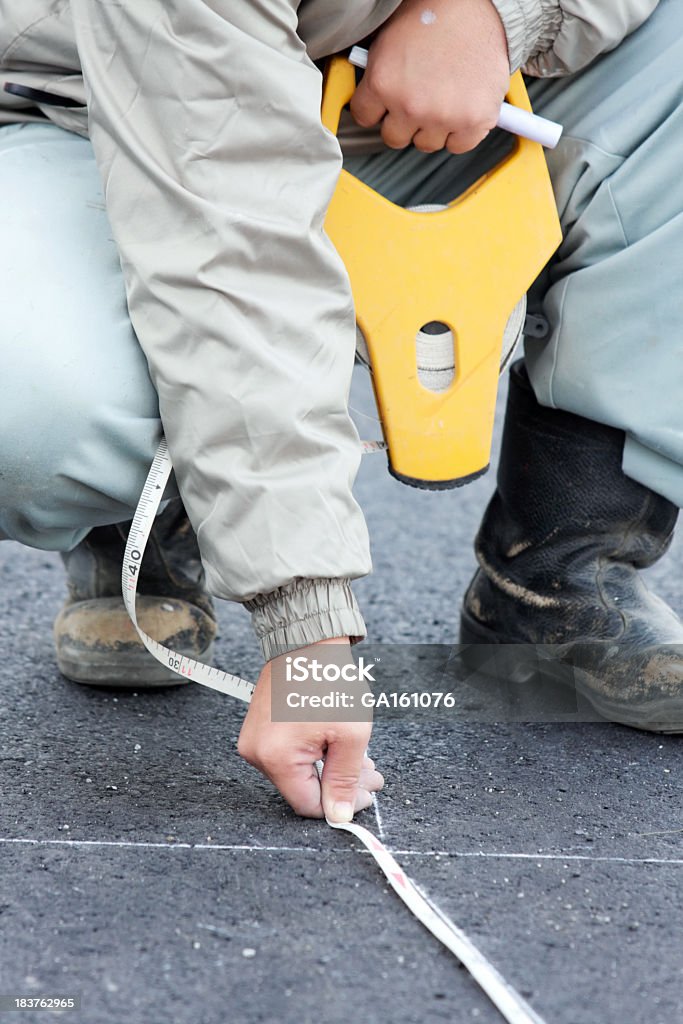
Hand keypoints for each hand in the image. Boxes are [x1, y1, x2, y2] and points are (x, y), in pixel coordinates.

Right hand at [237, 638, 383, 820]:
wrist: (307, 641)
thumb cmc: (328, 679)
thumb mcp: (350, 735)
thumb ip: (344, 780)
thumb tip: (338, 815)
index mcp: (276, 758)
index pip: (309, 805)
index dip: (342, 802)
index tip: (366, 791)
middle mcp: (257, 753)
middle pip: (303, 789)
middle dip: (341, 782)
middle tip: (370, 772)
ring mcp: (254, 741)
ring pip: (299, 773)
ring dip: (330, 767)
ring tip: (358, 754)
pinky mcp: (258, 730)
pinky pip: (289, 756)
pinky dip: (315, 754)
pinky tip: (336, 742)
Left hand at [350, 0, 508, 153]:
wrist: (478, 3)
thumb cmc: (435, 13)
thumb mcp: (390, 40)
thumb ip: (379, 75)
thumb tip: (374, 99)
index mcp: (383, 82)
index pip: (364, 117)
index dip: (376, 108)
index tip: (385, 104)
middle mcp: (410, 104)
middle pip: (394, 138)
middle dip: (403, 121)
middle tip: (418, 98)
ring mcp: (442, 116)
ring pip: (427, 143)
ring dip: (432, 127)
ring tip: (442, 96)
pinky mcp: (473, 121)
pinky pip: (458, 145)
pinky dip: (461, 132)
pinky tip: (461, 107)